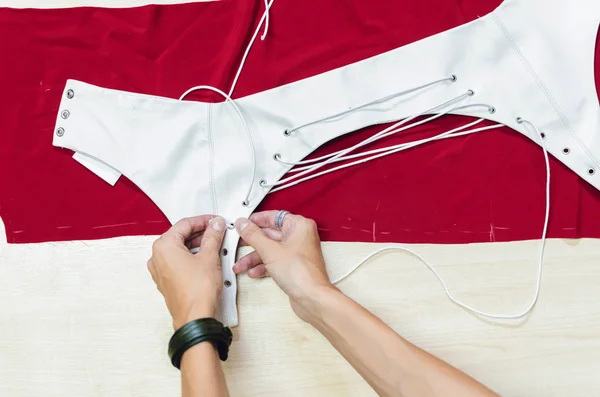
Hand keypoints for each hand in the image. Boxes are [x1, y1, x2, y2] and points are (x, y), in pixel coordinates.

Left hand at [147, 215, 225, 329]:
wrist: (195, 317)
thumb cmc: (198, 291)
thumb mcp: (209, 257)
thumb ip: (212, 236)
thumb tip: (215, 225)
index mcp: (164, 246)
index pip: (185, 224)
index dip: (203, 220)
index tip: (216, 221)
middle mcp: (157, 257)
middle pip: (180, 236)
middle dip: (200, 232)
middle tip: (217, 231)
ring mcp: (160, 270)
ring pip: (179, 249)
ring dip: (197, 245)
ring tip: (215, 244)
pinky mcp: (166, 281)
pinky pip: (178, 262)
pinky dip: (191, 257)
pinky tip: (206, 258)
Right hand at [233, 211, 334, 320]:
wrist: (311, 298)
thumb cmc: (300, 273)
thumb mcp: (270, 251)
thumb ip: (253, 235)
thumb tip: (243, 223)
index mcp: (299, 226)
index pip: (274, 216)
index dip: (257, 220)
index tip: (243, 223)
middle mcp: (300, 237)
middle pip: (270, 234)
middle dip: (252, 243)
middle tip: (238, 244)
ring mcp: (297, 252)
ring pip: (271, 250)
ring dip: (254, 258)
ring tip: (240, 265)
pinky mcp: (293, 266)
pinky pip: (275, 262)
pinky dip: (263, 266)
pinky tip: (253, 273)